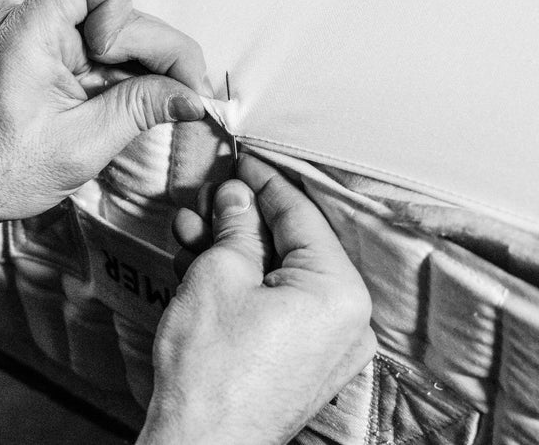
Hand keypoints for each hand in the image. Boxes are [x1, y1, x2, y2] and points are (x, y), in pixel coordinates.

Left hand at [0, 0, 209, 239]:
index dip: (117, 8)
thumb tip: (192, 96)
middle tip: (189, 97)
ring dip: (148, 65)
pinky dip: (129, 75)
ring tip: (169, 107)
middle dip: (157, 50)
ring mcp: (42, 40)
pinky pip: (103, 51)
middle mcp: (34, 25)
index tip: (115, 58)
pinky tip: (142, 106)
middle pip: (116, 8)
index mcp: (29, 34)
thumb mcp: (80, 147)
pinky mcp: (50, 58)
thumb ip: (140, 110)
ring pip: (117, 29)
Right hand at [138, 155, 375, 444]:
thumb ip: (236, 226)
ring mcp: (328, 347)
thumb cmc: (211, 376)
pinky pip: (279, 308)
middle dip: (242, 221)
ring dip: (235, 253)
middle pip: (292, 246)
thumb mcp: (218, 275)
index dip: (265, 183)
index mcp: (340, 292)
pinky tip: (204, 269)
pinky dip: (245, 288)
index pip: (302, 215)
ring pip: (280, 277)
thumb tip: (237, 198)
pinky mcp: (305, 364)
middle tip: (208, 201)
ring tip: (192, 234)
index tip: (242, 163)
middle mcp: (347, 320)